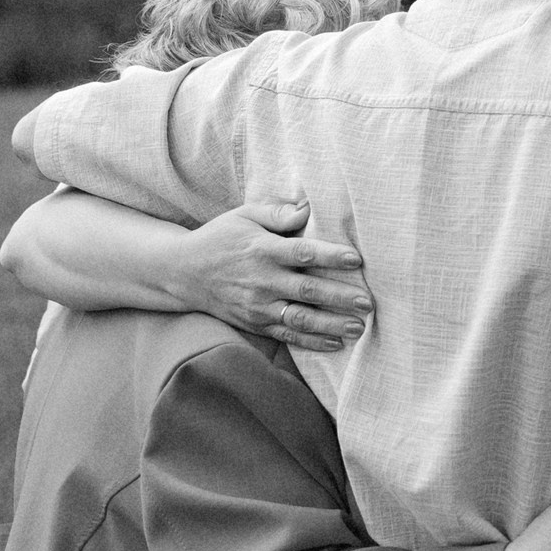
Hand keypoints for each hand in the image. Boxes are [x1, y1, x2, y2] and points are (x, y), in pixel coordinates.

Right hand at [170, 199, 371, 351]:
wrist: (182, 272)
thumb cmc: (220, 237)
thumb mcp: (244, 215)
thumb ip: (278, 213)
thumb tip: (308, 208)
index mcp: (262, 250)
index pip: (302, 253)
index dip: (330, 256)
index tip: (356, 259)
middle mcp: (262, 280)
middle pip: (307, 290)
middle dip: (340, 297)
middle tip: (367, 302)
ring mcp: (258, 306)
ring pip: (300, 318)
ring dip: (331, 325)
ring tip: (358, 327)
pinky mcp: (254, 324)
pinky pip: (287, 335)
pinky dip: (311, 341)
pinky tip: (335, 343)